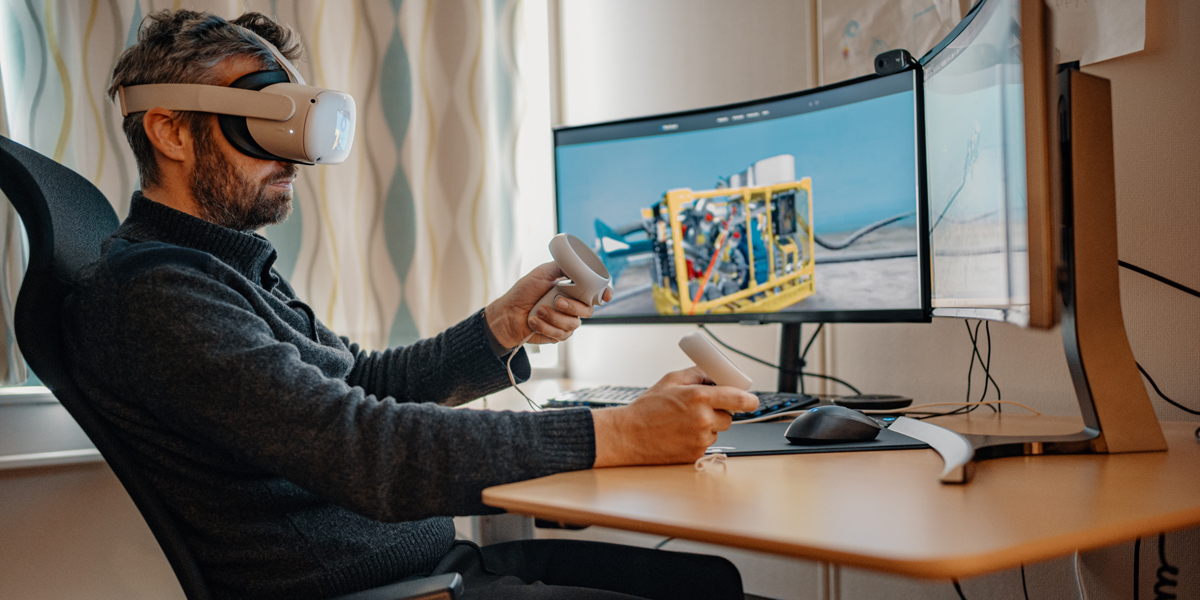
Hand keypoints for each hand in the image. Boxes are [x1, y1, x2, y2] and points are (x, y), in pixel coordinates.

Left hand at [484, 262, 613, 347]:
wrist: (508, 313)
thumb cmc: (523, 292)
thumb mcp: (542, 273)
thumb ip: (561, 266)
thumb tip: (576, 261)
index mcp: (572, 290)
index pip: (595, 293)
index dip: (605, 294)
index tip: (605, 296)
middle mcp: (572, 306)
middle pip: (588, 310)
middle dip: (573, 307)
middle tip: (557, 301)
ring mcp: (566, 322)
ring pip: (574, 324)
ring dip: (554, 318)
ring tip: (539, 311)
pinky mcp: (558, 335)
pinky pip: (562, 335)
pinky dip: (545, 327)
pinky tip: (534, 321)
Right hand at [591, 367, 758, 466]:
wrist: (628, 435)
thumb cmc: (646, 408)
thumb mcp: (670, 380)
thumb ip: (696, 374)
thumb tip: (714, 374)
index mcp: (699, 397)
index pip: (738, 399)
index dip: (749, 400)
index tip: (752, 401)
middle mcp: (703, 419)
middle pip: (729, 416)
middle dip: (719, 411)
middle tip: (700, 408)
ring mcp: (700, 439)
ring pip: (718, 431)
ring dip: (708, 426)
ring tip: (684, 422)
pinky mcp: (695, 454)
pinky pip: (707, 444)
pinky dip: (698, 438)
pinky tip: (681, 433)